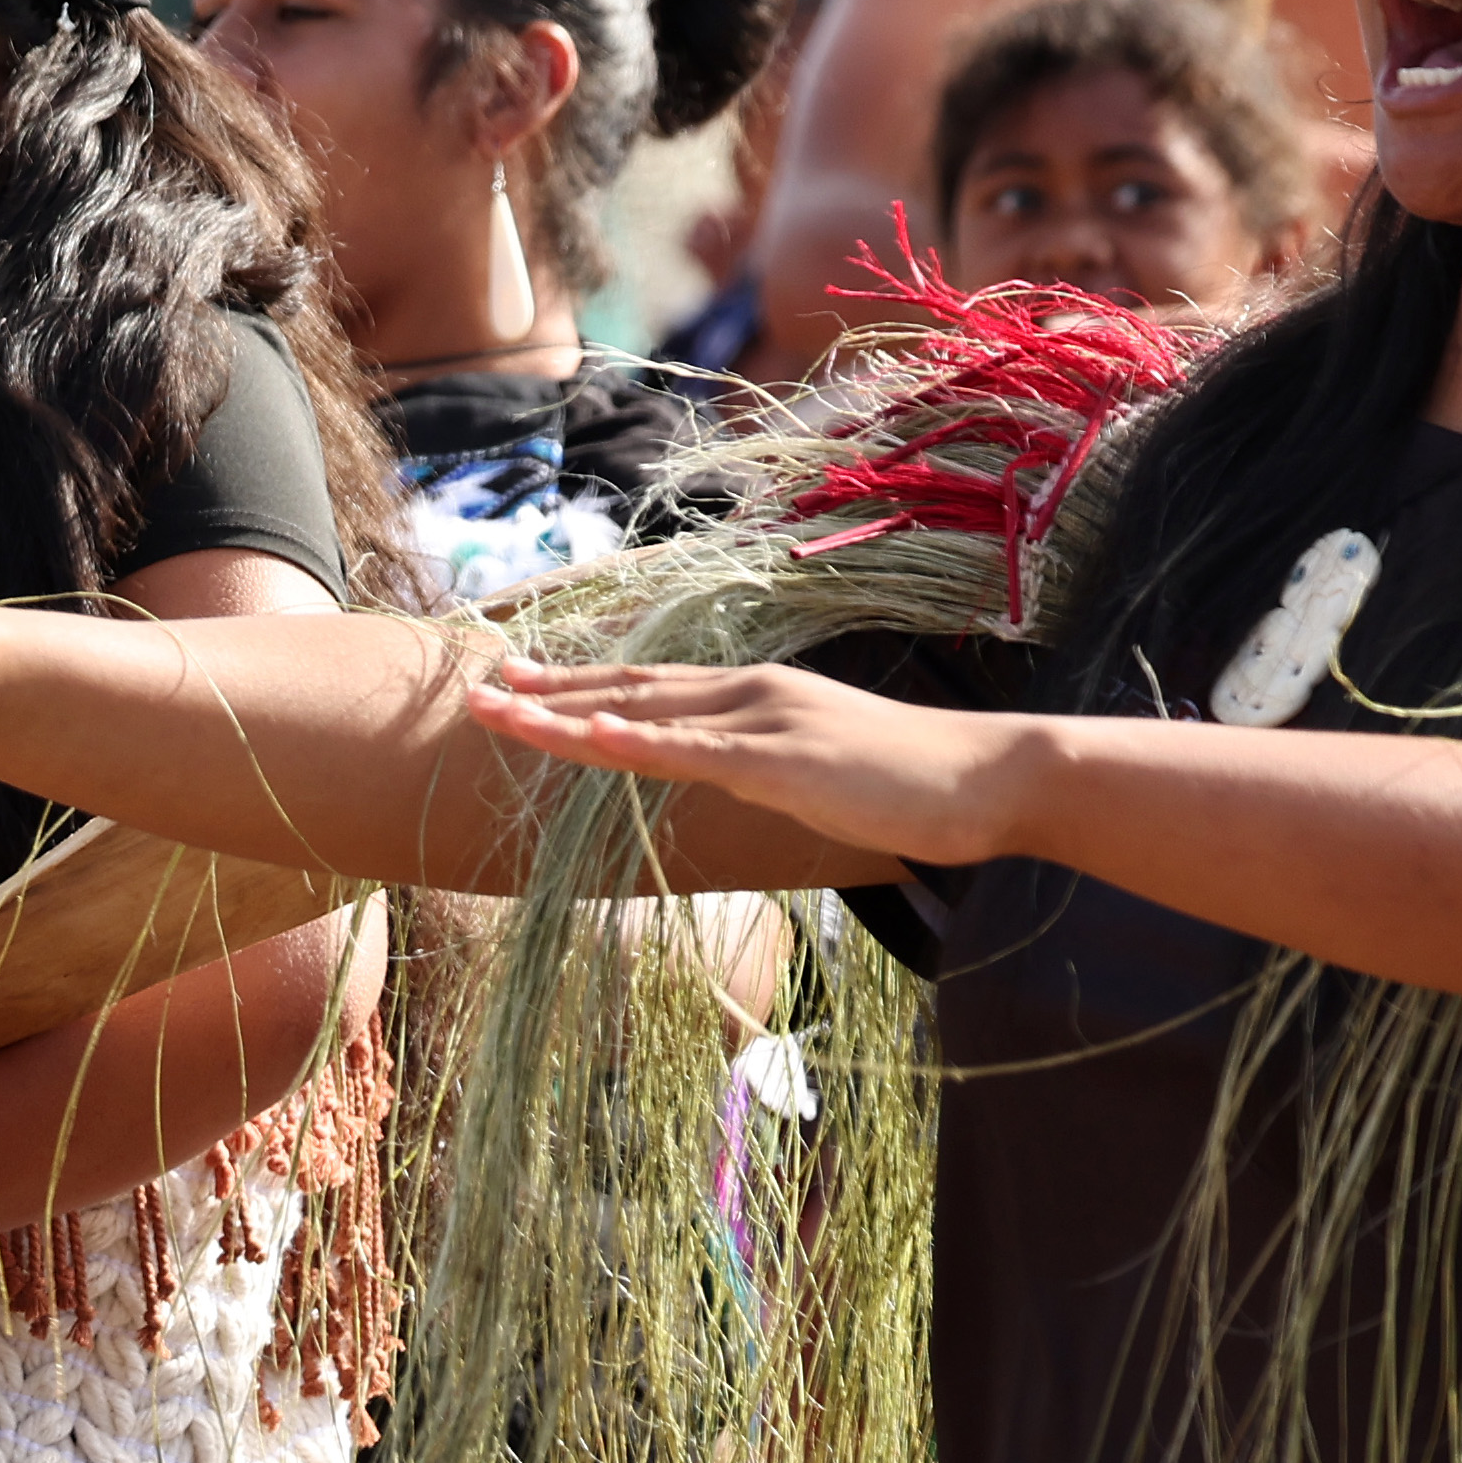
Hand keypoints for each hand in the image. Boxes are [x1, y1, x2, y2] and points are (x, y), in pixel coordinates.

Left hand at [460, 657, 1039, 863]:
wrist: (988, 778)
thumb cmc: (906, 783)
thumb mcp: (810, 771)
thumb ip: (755, 766)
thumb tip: (715, 774)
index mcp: (752, 696)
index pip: (645, 686)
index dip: (574, 684)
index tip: (511, 679)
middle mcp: (748, 694)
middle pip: (627, 692)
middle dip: (546, 694)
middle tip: (473, 691)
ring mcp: (765, 721)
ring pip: (645, 716)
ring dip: (565, 714)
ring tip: (499, 710)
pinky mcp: (786, 759)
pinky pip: (699, 751)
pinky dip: (640, 741)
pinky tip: (590, 733)